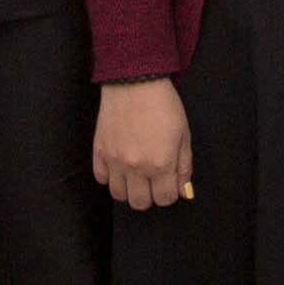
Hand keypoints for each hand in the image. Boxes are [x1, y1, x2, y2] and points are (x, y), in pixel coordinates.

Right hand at [95, 80, 194, 208]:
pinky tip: (118, 165)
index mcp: (161, 163)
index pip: (164, 199)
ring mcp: (115, 160)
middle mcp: (136, 167)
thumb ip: (184, 166)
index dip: (168, 193)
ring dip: (128, 189)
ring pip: (118, 195)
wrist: (135, 81)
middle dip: (149, 196)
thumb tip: (182, 190)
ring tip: (134, 175)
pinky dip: (110, 177)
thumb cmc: (164, 105)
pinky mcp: (99, 151)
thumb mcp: (184, 134)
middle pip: (140, 203)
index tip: (168, 182)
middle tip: (152, 181)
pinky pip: (101, 178)